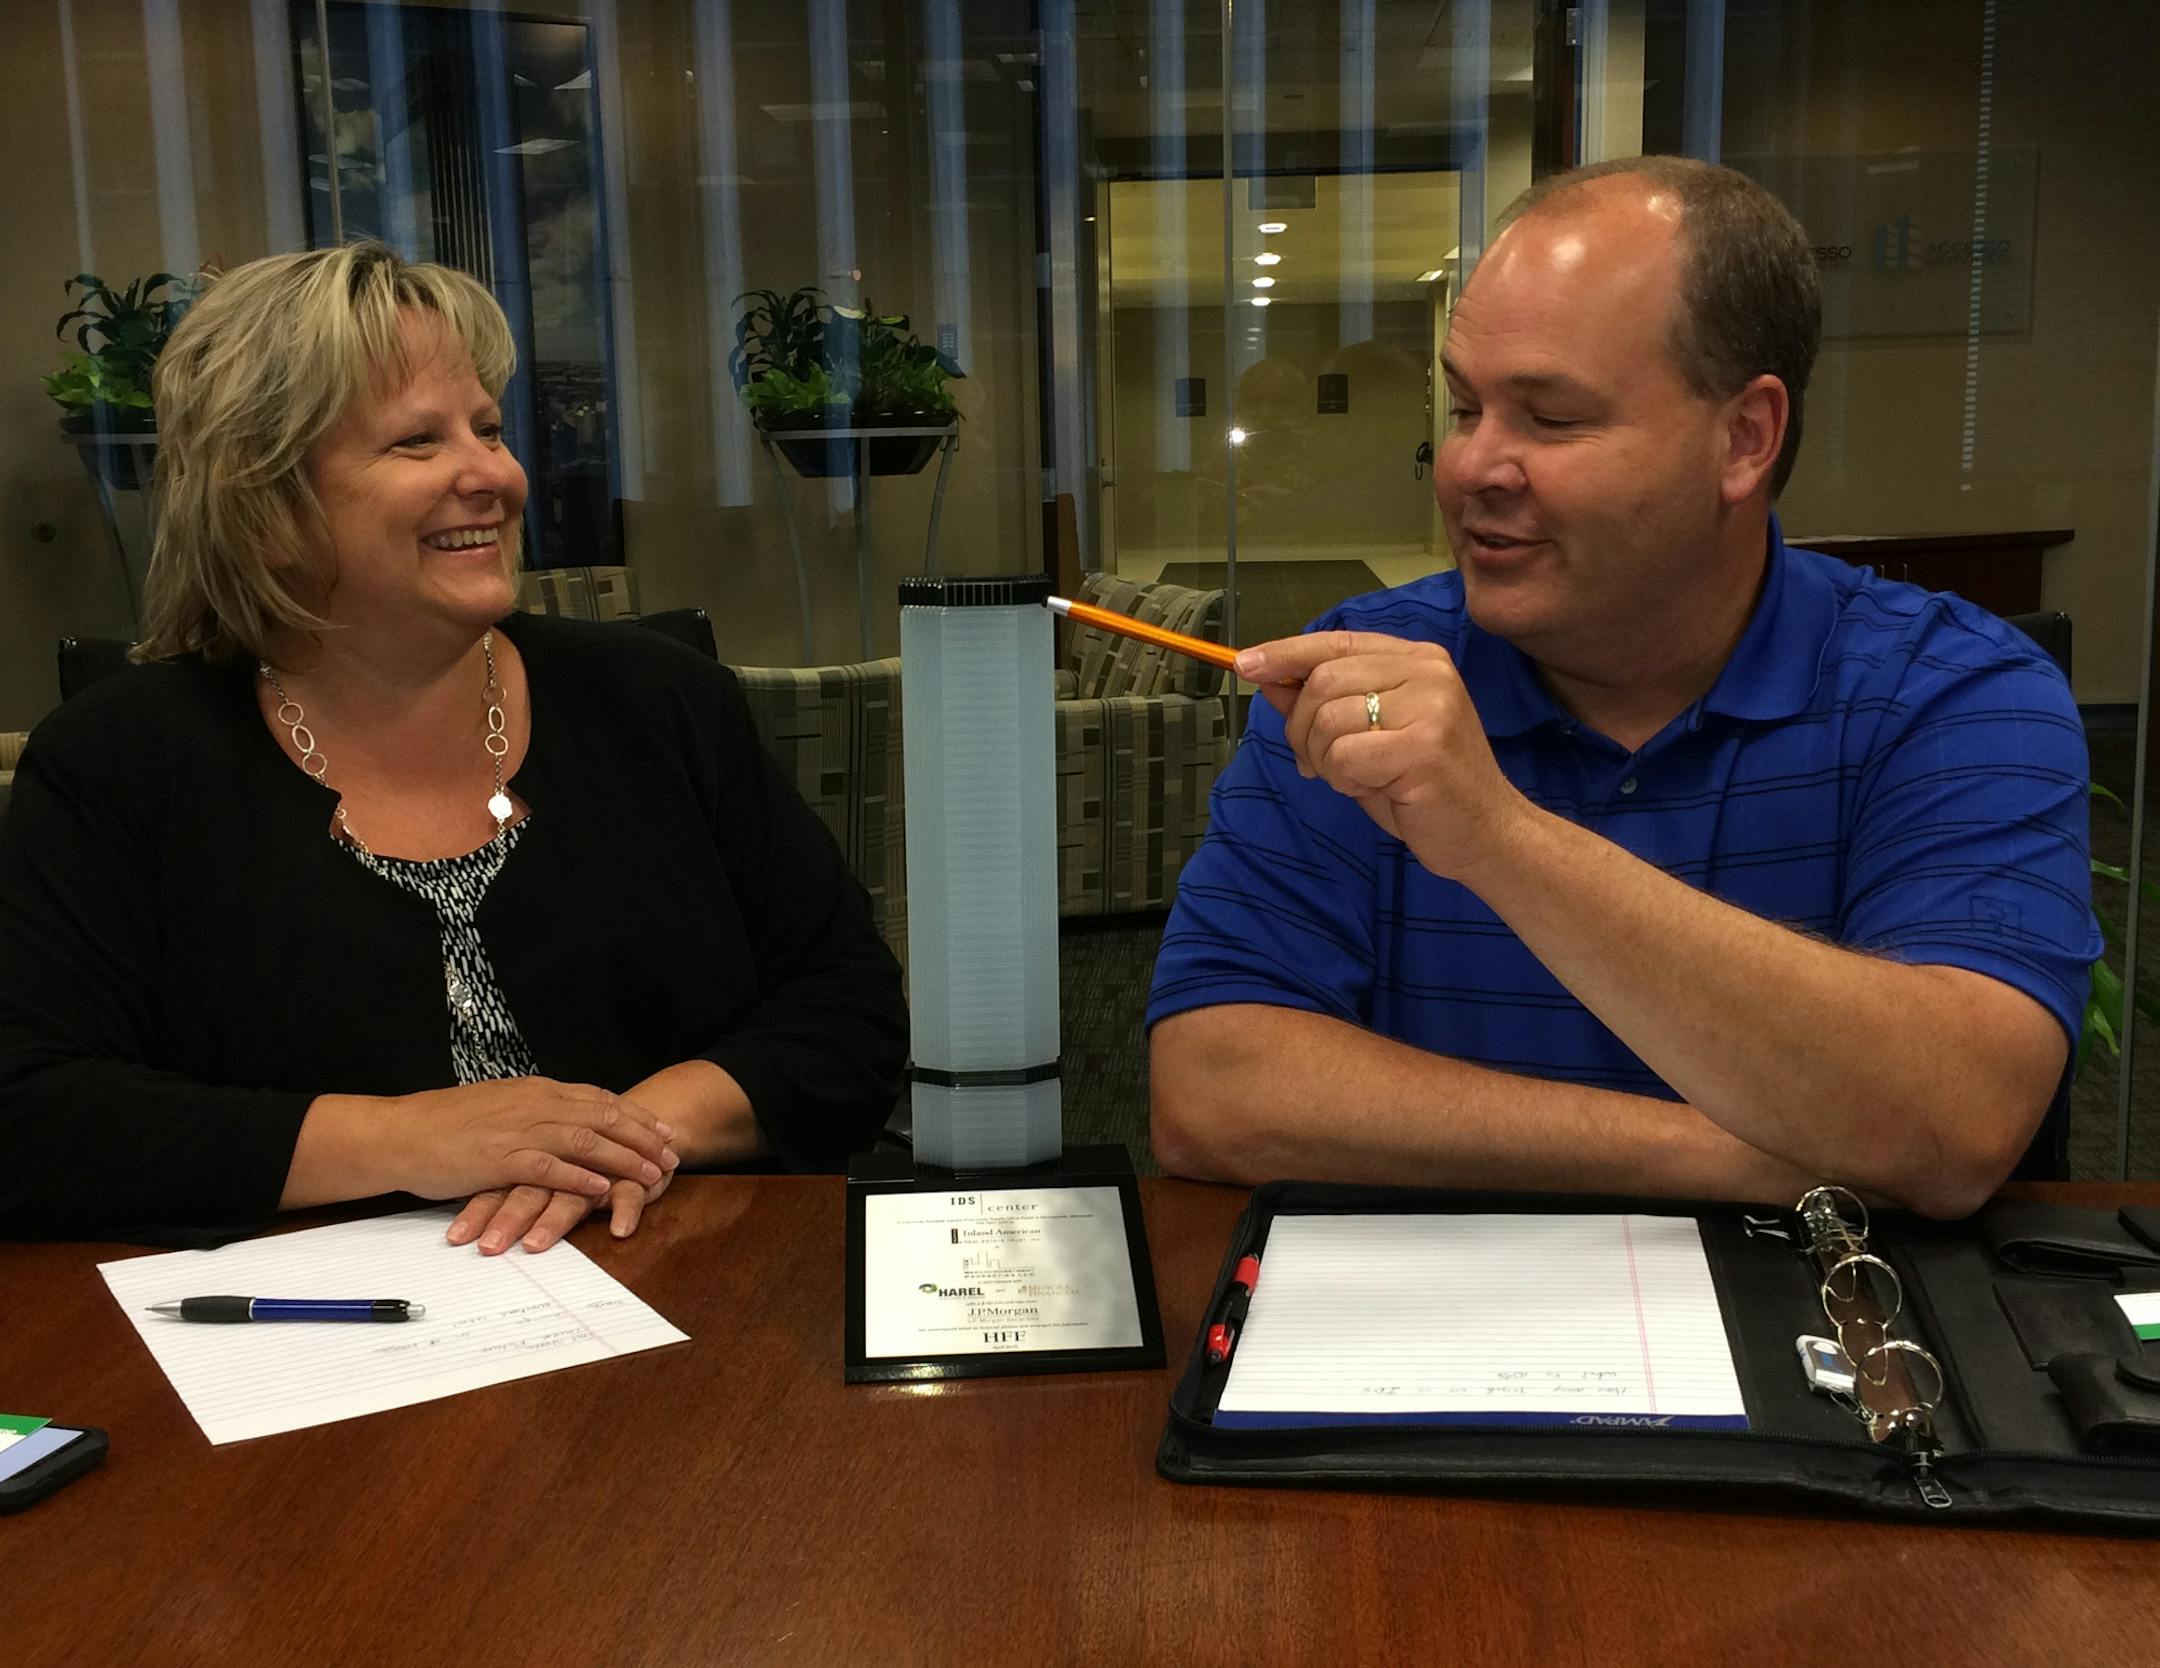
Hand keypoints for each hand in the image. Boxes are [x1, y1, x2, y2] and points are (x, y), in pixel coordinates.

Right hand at [389, 1077, 677, 1202]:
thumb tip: (561, 1119)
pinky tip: (602, 1188)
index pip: (597, 1099)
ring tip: (653, 1174)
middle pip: (602, 1116)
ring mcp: (517, 1129)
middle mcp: (533, 1104)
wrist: (399, 1133)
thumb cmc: (442, 1125)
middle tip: (673, 1155)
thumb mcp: (497, 1107)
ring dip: (624, 1157)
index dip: (634, 1116)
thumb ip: (531, 1112)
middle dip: (642, 1136)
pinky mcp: (499, 1157)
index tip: (662, 1131)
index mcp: (534, 1091)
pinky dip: (579, 1177)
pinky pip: (548, 1166)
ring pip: (585, 1139)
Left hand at [447, 1159, 677, 1255]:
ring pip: (573, 1194)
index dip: (478, 1210)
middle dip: (509, 1219)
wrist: (639, 1120)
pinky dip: (625, 1210)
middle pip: (531, 1189)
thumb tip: (464, 1218)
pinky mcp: (633, 1177)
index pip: (500, 1184)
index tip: (455, 1237)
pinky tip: (619, 1230)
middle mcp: (564, 1161)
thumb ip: (511, 1183)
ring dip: (552, 1220)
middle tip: (489, 1247)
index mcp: (536, 1153)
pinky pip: (629, 1194)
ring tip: (534, 1245)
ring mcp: (599, 1169)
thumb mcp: (540, 1159)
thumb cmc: (586, 1146)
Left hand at [1235, 630, 1529, 882]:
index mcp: (1416, 659)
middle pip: (1323, 681)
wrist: (1484, 833)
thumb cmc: (1421, 786)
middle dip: (1302, 729)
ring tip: (1358, 778)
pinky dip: (1344, 780)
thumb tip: (1269, 678)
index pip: (1336, 643)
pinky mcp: (1425, 747)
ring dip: (1325, 760)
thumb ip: (1322, 705)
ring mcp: (1430, 705)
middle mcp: (1427, 671)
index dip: (1286, 653)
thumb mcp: (1364, 737)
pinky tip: (1376, 788)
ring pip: (1328, 720)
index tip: (1246, 664)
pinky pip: (1344, 756)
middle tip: (1319, 762)